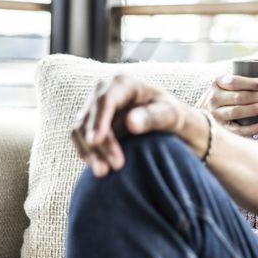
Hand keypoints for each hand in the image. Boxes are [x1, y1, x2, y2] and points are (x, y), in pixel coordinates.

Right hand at [70, 74, 199, 176]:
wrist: (175, 129)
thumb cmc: (176, 118)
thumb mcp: (173, 116)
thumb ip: (155, 117)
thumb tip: (131, 123)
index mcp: (124, 83)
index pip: (105, 101)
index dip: (98, 120)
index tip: (96, 141)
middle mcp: (104, 92)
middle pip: (90, 117)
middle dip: (98, 143)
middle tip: (114, 166)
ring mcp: (96, 109)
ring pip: (80, 130)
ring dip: (89, 151)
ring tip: (103, 173)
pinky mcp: (92, 126)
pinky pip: (80, 139)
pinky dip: (86, 153)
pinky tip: (97, 167)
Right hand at [202, 75, 257, 136]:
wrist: (198, 117)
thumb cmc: (222, 98)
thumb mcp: (225, 86)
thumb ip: (241, 84)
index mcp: (217, 84)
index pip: (235, 81)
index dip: (252, 83)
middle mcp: (213, 99)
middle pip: (240, 97)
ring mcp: (215, 115)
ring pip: (238, 111)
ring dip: (257, 109)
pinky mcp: (219, 129)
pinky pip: (237, 130)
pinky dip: (251, 129)